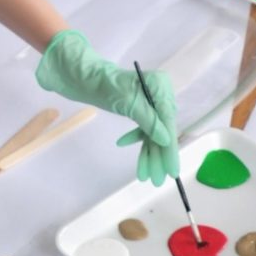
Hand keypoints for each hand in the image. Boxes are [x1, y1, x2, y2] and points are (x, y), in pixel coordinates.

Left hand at [35, 30, 179, 184]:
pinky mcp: (140, 107)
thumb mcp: (128, 103)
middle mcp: (160, 93)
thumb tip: (166, 140)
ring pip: (153, 132)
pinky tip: (123, 143)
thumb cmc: (104, 84)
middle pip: (162, 130)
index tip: (172, 170)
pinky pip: (144, 127)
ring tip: (144, 174)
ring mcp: (150, 101)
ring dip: (147, 152)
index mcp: (161, 87)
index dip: (170, 148)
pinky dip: (136, 139)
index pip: (168, 123)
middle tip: (157, 180)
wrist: (83, 75)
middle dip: (157, 155)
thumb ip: (149, 121)